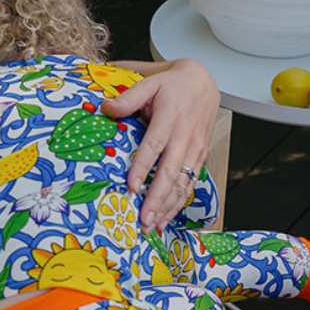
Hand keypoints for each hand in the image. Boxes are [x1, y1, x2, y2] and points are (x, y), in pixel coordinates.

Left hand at [101, 58, 219, 229]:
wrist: (204, 83)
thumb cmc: (173, 85)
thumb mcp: (149, 82)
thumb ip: (127, 97)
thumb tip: (105, 108)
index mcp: (170, 117)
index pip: (154, 145)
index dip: (143, 167)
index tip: (131, 186)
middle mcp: (185, 136)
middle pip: (170, 172)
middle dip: (157, 199)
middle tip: (143, 220)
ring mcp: (195, 149)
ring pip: (182, 183)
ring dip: (167, 207)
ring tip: (151, 226)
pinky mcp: (199, 158)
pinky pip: (189, 184)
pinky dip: (177, 204)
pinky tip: (165, 219)